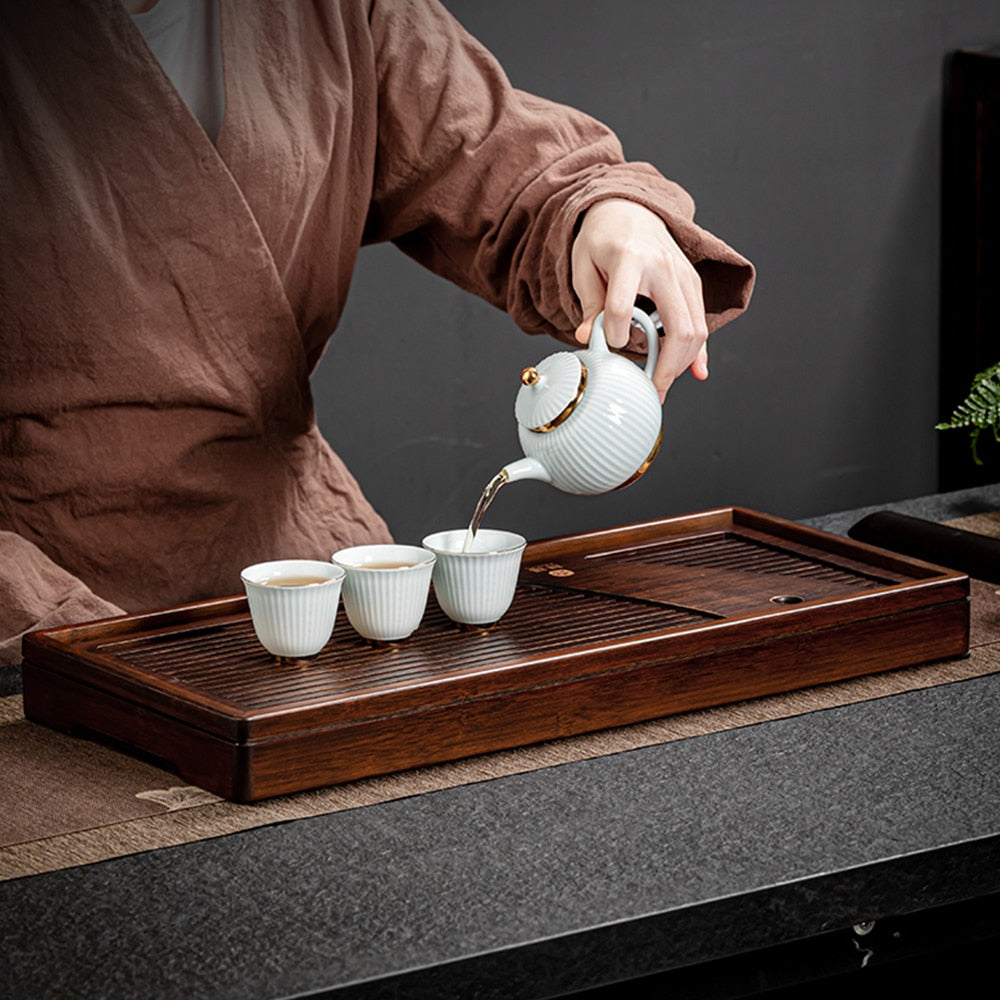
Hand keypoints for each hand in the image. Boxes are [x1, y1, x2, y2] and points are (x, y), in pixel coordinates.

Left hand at [571, 198, 708, 399]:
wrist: (628, 208)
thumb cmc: (602, 238)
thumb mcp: (584, 265)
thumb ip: (589, 303)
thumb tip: (588, 338)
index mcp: (630, 258)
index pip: (623, 307)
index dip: (614, 333)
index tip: (607, 344)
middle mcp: (664, 266)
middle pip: (678, 326)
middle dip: (666, 365)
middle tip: (650, 388)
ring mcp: (683, 275)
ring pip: (695, 329)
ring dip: (681, 363)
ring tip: (662, 384)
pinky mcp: (692, 283)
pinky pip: (701, 322)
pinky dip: (699, 350)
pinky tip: (697, 372)